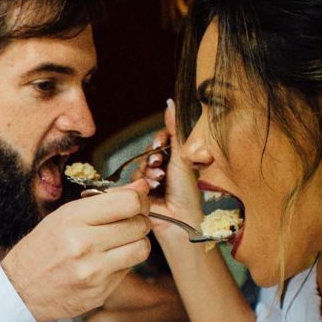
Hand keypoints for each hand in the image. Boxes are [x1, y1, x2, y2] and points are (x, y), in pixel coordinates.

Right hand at [2, 180, 151, 321]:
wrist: (20, 290)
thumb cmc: (42, 248)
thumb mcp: (64, 215)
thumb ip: (104, 200)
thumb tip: (142, 186)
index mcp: (73, 219)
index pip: (129, 202)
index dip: (139, 201)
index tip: (135, 204)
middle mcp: (84, 244)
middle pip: (139, 225)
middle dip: (138, 222)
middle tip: (126, 224)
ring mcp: (93, 271)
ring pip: (141, 249)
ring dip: (136, 244)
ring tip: (120, 243)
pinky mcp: (99, 292)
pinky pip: (129, 270)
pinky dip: (122, 264)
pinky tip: (104, 263)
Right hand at [148, 102, 204, 238]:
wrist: (180, 218)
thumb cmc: (188, 191)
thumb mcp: (183, 155)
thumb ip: (176, 128)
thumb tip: (171, 102)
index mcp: (178, 158)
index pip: (162, 140)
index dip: (159, 140)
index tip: (161, 143)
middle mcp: (165, 168)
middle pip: (149, 152)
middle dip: (153, 157)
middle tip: (159, 163)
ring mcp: (152, 181)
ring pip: (140, 165)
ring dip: (148, 171)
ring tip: (159, 180)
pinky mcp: (141, 192)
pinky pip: (133, 179)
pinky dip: (142, 182)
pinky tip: (151, 188)